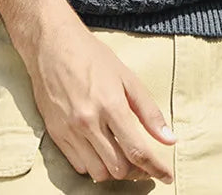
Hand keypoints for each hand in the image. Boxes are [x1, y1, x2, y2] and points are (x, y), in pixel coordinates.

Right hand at [21, 14, 175, 183]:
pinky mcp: (55, 134)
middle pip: (119, 168)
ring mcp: (69, 130)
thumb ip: (149, 111)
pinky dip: (94, 165)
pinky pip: (79, 165)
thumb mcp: (126, 77)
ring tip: (124, 159)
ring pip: (98, 172)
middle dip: (137, 171)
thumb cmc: (92, 56)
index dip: (156, 168)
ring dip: (115, 171)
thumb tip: (169, 138)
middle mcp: (88, 122)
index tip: (167, 175)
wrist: (52, 45)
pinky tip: (102, 152)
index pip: (137, 150)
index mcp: (110, 105)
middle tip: (145, 164)